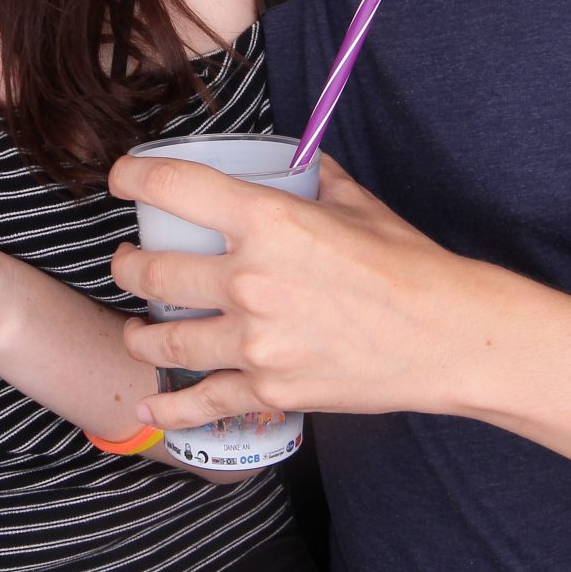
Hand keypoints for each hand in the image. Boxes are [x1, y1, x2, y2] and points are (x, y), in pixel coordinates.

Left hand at [107, 153, 491, 429]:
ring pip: (162, 339)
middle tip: (128, 262)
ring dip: (139, 332)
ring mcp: (254, 342)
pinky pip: (201, 401)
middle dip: (127, 265)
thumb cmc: (409, 265)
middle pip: (149, 270)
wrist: (449, 336)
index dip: (132, 178)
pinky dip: (170, 406)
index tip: (121, 180)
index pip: (173, 187)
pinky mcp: (269, 390)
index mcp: (269, 221)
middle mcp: (249, 280)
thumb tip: (296, 165)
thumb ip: (314, 181)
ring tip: (138, 328)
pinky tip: (150, 402)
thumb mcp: (357, 204)